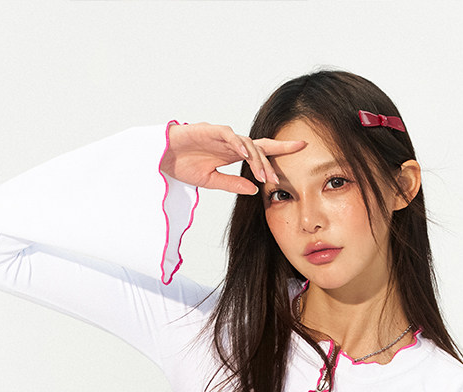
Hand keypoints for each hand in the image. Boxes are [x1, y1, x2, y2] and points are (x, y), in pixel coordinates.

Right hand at [159, 122, 305, 195]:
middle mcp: (231, 143)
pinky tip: (245, 153)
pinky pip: (228, 135)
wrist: (161, 157)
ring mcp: (221, 135)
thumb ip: (233, 183)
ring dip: (257, 159)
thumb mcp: (211, 181)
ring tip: (263, 174)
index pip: (262, 151)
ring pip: (247, 143)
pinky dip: (238, 143)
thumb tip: (254, 189)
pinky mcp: (209, 130)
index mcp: (233, 154)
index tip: (301, 149)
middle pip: (260, 146)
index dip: (280, 151)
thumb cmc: (183, 165)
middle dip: (275, 154)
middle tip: (284, 171)